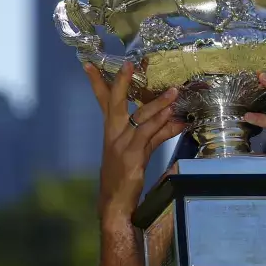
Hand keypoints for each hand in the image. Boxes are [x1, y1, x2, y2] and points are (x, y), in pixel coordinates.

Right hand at [83, 61, 186, 222]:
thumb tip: (177, 120)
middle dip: (121, 82)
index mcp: (111, 130)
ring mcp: (121, 144)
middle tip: (128, 64)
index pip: (103, 102)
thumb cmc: (125, 175)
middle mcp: (113, 133)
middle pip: (114, 102)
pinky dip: (161, 124)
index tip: (89, 64)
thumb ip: (157, 133)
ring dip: (158, 103)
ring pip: (139, 117)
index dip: (97, 82)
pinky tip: (173, 116)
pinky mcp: (131, 155)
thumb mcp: (141, 149)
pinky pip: (148, 135)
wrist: (115, 202)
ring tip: (174, 91)